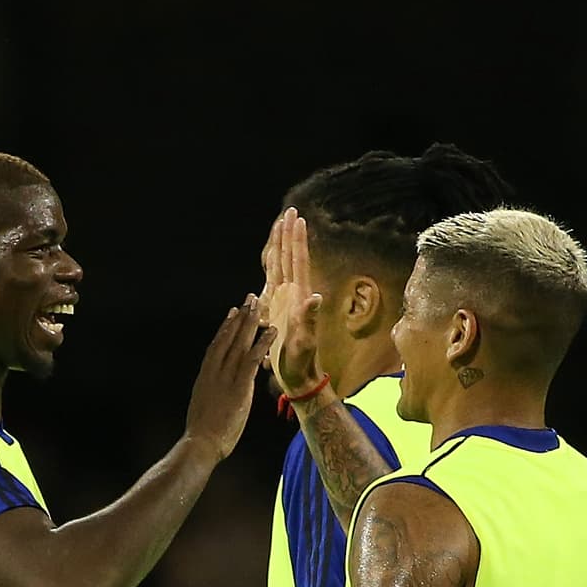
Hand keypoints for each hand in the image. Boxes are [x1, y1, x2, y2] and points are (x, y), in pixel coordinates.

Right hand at [185, 297, 271, 461]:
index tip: (232, 314)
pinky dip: (262, 344)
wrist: (201, 443)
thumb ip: (210, 396)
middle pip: (228, 338)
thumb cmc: (202, 434)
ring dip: (251, 323)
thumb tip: (212, 395)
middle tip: (249, 299)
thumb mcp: (203, 408)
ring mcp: (226, 378)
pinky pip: (253, 359)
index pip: (216, 346)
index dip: (225, 328)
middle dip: (240, 317)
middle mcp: (215, 371)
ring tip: (259, 305)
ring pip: (240, 343)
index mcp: (205, 376)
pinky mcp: (239, 387)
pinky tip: (271, 331)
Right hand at [261, 209, 324, 398]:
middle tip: (290, 211)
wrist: (299, 375)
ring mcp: (285, 301)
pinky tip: (272, 256)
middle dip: (289, 235)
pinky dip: (272, 265)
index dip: (297, 241)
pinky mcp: (277, 309)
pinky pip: (273, 282)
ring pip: (282, 266)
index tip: (298, 219)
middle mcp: (293, 295)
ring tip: (281, 224)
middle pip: (290, 258)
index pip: (298, 263)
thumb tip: (315, 297)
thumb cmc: (302, 361)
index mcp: (298, 298)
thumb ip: (309, 319)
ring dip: (281, 245)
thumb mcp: (305, 341)